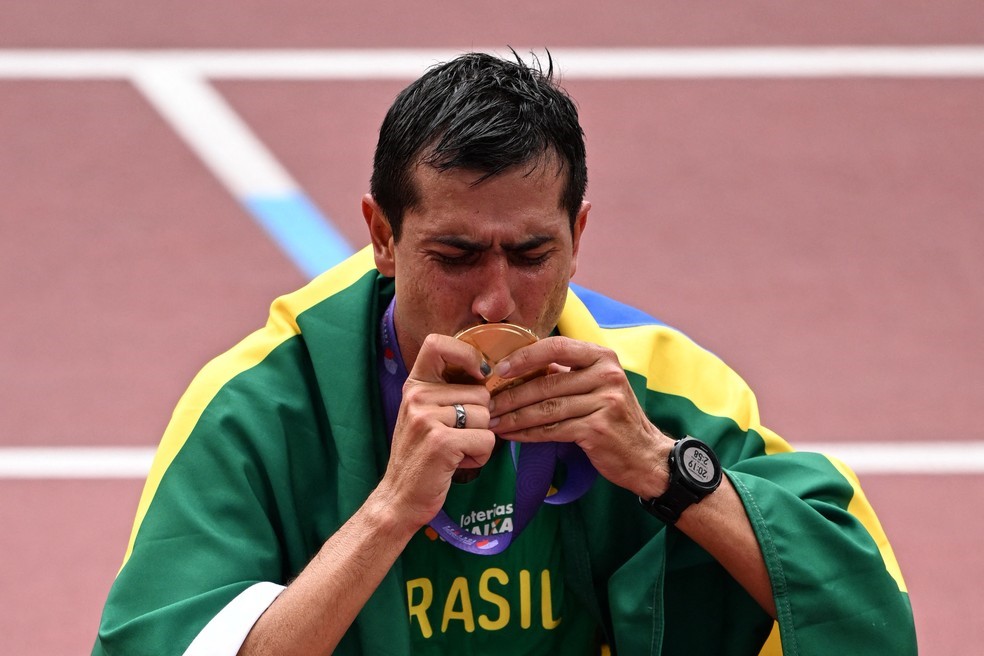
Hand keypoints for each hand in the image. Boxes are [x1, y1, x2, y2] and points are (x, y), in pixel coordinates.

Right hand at [378, 333, 494, 531]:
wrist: (399, 497)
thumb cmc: (421, 455)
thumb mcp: (426, 414)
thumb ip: (448, 391)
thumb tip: (489, 373)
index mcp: (415, 385)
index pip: (438, 343)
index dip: (467, 354)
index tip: (477, 375)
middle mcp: (418, 396)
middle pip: (480, 392)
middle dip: (479, 419)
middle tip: (454, 437)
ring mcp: (427, 418)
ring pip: (486, 416)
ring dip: (479, 440)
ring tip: (454, 451)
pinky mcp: (441, 442)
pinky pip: (486, 439)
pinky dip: (479, 456)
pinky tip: (456, 463)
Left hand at [488, 336, 672, 498]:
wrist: (645, 455)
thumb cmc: (613, 418)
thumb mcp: (597, 385)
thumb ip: (567, 373)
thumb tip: (519, 368)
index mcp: (602, 357)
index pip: (556, 347)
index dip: (524, 357)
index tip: (500, 369)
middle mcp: (606, 375)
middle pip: (547, 383)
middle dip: (511, 395)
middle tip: (486, 404)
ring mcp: (605, 401)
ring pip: (546, 408)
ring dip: (514, 417)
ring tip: (493, 422)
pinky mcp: (598, 428)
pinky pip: (553, 429)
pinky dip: (527, 434)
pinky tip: (511, 436)